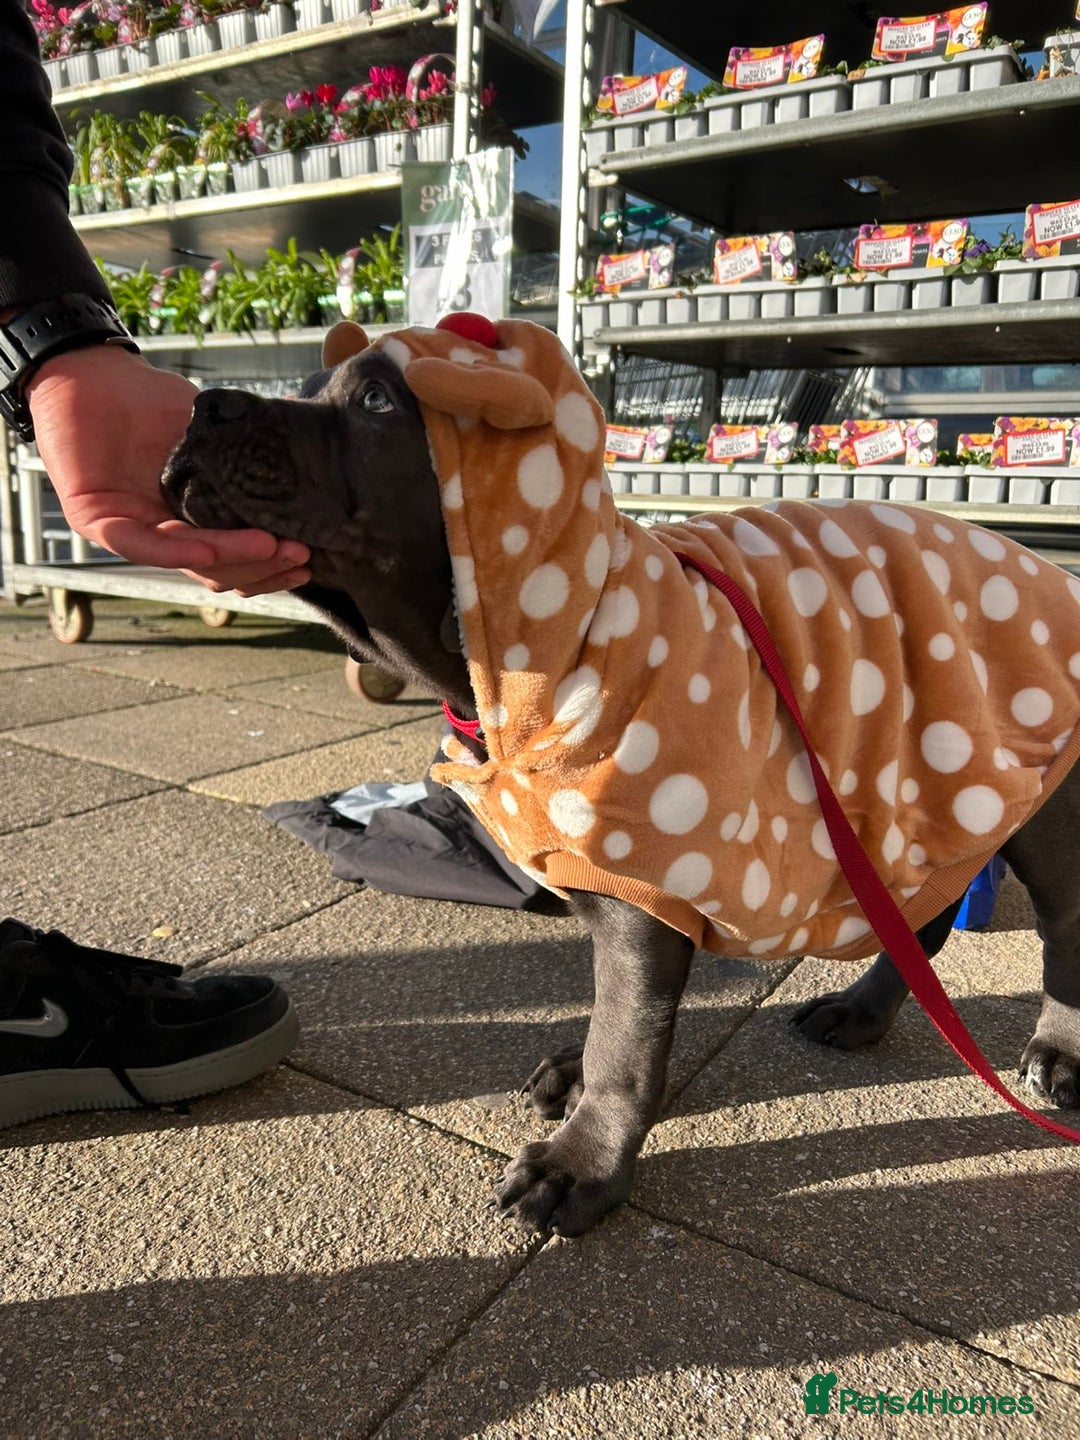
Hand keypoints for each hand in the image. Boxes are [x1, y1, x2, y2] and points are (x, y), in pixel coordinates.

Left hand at [26, 345, 310, 594]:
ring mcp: (129, 529)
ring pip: (187, 561)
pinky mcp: (97, 519)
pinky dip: (177, 551)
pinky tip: (211, 552)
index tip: (308, 556)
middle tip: (300, 555)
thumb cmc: (145, 400)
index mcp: (190, 517)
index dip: (270, 561)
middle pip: (217, 568)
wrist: (88, 371)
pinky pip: (140, 545)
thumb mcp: (206, 430)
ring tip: (272, 548)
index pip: (234, 554)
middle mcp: (163, 531)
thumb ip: (242, 451)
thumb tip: (302, 456)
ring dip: (232, 560)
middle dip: (262, 565)